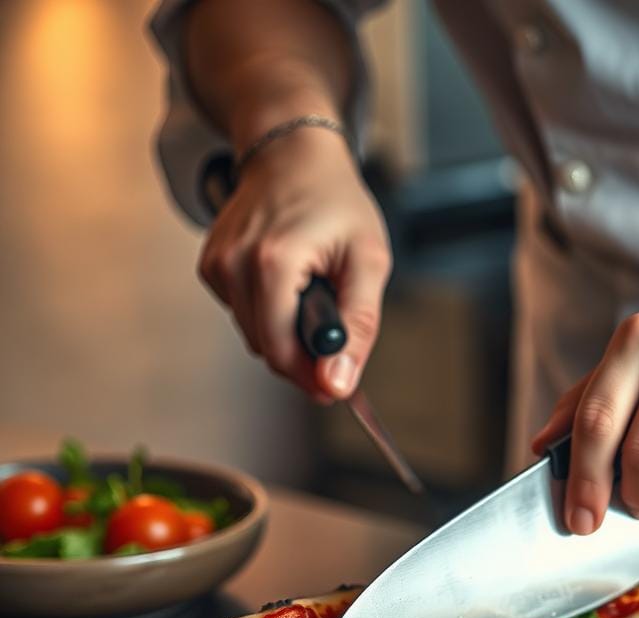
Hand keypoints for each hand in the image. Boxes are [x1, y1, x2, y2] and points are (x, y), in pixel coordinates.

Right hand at [198, 127, 391, 400]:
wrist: (292, 153)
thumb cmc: (336, 202)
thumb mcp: (368, 261)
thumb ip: (358, 326)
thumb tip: (338, 383)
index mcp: (272, 263)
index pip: (281, 352)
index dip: (312, 375)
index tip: (338, 378)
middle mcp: (234, 264)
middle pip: (267, 349)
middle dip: (303, 353)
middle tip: (334, 325)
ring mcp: (216, 264)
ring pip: (255, 336)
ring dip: (287, 330)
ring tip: (312, 290)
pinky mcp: (210, 266)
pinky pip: (243, 314)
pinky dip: (269, 310)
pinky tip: (287, 280)